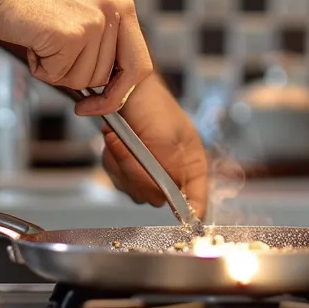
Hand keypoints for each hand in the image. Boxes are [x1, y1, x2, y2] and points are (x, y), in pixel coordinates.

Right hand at [0, 0, 150, 115]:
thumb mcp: (79, 8)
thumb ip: (101, 38)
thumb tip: (108, 81)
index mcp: (121, 5)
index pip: (139, 63)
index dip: (120, 92)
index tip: (102, 103)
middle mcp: (114, 12)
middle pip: (108, 77)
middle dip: (83, 84)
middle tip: (65, 83)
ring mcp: (94, 23)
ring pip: (82, 80)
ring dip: (55, 70)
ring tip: (41, 40)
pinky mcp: (71, 35)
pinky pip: (58, 76)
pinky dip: (40, 68)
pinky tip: (32, 41)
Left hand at [99, 76, 210, 216]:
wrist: (123, 87)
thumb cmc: (152, 104)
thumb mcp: (165, 134)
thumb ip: (167, 166)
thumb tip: (168, 192)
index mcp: (192, 164)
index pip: (196, 199)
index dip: (191, 212)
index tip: (185, 220)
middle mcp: (173, 173)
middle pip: (158, 197)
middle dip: (138, 174)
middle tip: (128, 148)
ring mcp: (149, 172)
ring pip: (134, 190)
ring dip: (121, 164)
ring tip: (118, 137)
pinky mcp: (128, 169)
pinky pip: (118, 179)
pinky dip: (112, 161)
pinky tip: (113, 140)